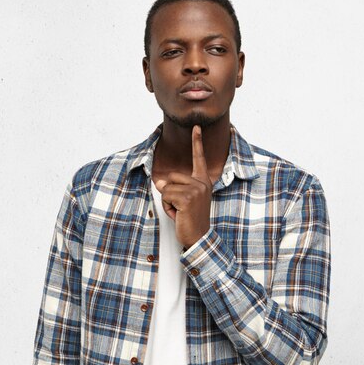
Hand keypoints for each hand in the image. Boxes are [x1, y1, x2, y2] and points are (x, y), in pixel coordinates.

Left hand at [155, 125, 212, 247]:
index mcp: (203, 181)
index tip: (196, 127)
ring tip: (180, 212)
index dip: (197, 142)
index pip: (199, 158)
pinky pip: (166, 195)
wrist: (199, 237)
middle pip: (172, 177)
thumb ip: (173, 187)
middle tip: (181, 208)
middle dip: (169, 193)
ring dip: (168, 201)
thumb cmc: (191, 219)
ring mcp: (196, 189)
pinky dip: (167, 207)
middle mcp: (202, 183)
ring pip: (167, 187)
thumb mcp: (183, 200)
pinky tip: (178, 214)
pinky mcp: (188, 198)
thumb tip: (160, 181)